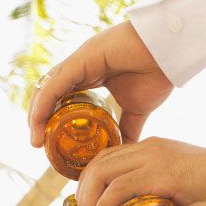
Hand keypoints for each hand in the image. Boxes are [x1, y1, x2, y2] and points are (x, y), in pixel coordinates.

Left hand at [28, 21, 172, 146]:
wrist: (169, 53)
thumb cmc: (156, 74)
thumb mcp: (137, 110)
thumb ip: (127, 129)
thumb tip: (124, 152)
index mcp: (90, 76)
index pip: (60, 98)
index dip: (51, 118)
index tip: (48, 142)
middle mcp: (80, 68)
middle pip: (49, 94)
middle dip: (40, 119)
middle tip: (38, 143)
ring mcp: (78, 62)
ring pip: (47, 89)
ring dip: (37, 114)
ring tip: (35, 138)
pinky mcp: (81, 58)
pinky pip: (55, 83)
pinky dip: (44, 102)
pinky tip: (38, 121)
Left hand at [76, 137, 205, 205]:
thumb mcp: (183, 191)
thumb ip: (163, 199)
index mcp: (152, 148)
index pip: (107, 158)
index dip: (91, 182)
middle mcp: (148, 148)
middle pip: (98, 164)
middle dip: (83, 194)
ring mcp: (153, 159)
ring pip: (102, 174)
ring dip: (88, 203)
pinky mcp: (161, 175)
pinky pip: (119, 189)